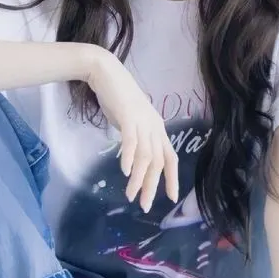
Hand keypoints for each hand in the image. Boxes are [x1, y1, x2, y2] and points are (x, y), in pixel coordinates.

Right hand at [85, 51, 178, 211]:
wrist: (105, 72)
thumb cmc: (117, 97)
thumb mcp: (132, 121)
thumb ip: (137, 138)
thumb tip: (134, 158)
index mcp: (157, 128)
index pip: (170, 157)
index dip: (172, 178)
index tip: (171, 198)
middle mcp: (154, 126)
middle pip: (158, 162)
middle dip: (152, 186)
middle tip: (144, 205)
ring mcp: (142, 121)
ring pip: (146, 156)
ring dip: (138, 178)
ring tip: (131, 195)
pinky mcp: (128, 116)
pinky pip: (131, 141)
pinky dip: (129, 157)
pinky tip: (124, 171)